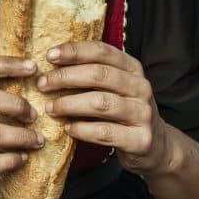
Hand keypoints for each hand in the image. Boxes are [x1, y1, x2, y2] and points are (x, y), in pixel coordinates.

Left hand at [38, 41, 169, 177]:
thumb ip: (93, 74)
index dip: (74, 51)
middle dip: (66, 77)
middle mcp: (141, 87)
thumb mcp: (115, 87)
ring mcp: (143, 113)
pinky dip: (82, 129)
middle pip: (99, 75)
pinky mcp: (140, 139)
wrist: (156, 147)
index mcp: (133, 68)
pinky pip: (105, 132)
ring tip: (50, 108)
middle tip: (42, 84)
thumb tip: (52, 63)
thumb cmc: (124, 112)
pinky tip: (68, 128)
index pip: (102, 51)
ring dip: (69, 104)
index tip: (49, 56)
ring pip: (101, 103)